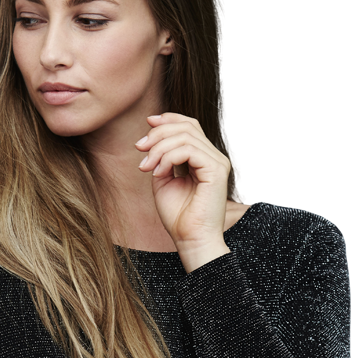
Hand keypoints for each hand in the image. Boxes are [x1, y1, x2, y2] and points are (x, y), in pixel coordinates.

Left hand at [135, 112, 230, 250]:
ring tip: (146, 167)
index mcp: (203, 158)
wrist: (190, 239)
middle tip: (140, 148)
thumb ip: (160, 159)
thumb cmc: (178, 216)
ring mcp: (218, 162)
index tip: (148, 123)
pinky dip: (168, 157)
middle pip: (187, 127)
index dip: (169, 119)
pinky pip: (188, 150)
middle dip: (158, 133)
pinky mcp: (216, 170)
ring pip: (185, 136)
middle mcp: (214, 157)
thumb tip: (151, 139)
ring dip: (159, 148)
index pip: (190, 126)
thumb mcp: (163, 180)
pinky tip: (158, 172)